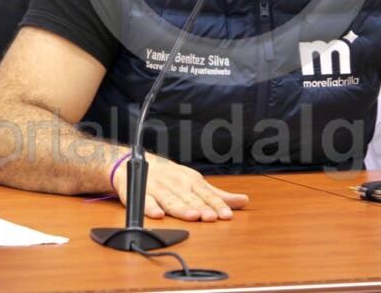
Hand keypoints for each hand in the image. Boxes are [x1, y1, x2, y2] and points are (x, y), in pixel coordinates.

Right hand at [112, 154, 248, 221]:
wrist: (136, 163)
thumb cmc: (171, 177)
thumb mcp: (195, 183)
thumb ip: (218, 195)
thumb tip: (243, 201)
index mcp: (191, 180)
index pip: (206, 194)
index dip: (216, 204)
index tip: (226, 215)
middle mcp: (176, 183)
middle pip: (190, 198)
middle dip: (201, 208)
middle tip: (211, 217)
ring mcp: (158, 188)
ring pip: (171, 200)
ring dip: (181, 208)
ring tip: (192, 216)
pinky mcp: (140, 193)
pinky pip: (145, 201)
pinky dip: (151, 208)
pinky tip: (158, 215)